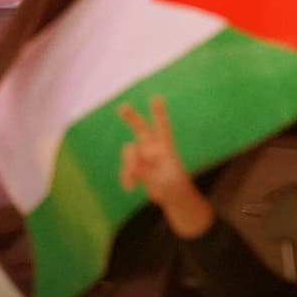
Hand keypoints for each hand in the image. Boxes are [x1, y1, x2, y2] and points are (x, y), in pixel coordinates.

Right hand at [118, 96, 214, 239]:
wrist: (173, 199)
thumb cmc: (175, 188)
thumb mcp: (163, 182)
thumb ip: (146, 174)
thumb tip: (131, 167)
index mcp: (166, 149)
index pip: (162, 128)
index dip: (158, 113)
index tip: (156, 98)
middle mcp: (153, 149)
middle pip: (141, 129)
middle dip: (131, 118)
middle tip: (122, 107)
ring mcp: (144, 156)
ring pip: (129, 154)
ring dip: (127, 169)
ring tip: (131, 186)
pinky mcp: (137, 166)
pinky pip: (126, 167)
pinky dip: (126, 177)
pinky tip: (130, 188)